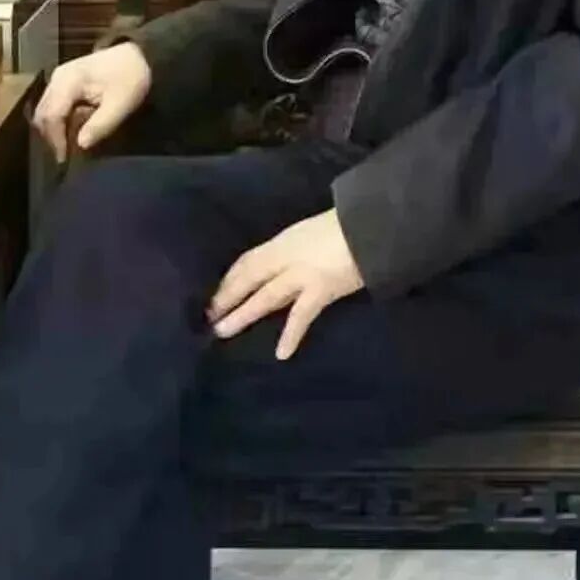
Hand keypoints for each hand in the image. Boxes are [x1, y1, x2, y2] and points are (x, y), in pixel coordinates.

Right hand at [33, 42, 151, 161]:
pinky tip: (74, 129)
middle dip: (52, 137)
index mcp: (68, 81)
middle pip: (43, 114)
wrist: (139, 54)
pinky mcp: (64, 81)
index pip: (51, 116)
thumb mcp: (121, 104)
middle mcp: (57, 78)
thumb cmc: (131, 77)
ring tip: (70, 145)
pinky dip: (60, 120)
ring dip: (55, 129)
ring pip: (46, 110)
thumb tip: (80, 145)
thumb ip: (100, 125)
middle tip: (65, 155)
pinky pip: (54, 105)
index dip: (55, 140)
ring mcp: (59, 78)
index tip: (64, 159)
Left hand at [209, 209, 363, 359]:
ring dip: (243, 314)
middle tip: (208, 316)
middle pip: (249, 277)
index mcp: (284, 240)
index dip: (230, 278)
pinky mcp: (321, 291)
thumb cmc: (345, 225)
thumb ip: (295, 249)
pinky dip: (291, 334)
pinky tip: (282, 354)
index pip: (249, 260)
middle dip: (227, 296)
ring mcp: (302, 274)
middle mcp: (287, 256)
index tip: (215, 294)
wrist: (371, 225)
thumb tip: (281, 269)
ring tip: (223, 331)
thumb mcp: (310, 232)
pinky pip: (301, 315)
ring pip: (265, 296)